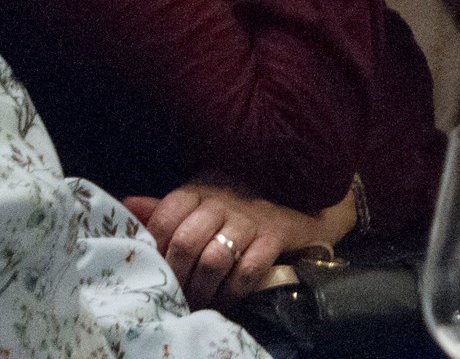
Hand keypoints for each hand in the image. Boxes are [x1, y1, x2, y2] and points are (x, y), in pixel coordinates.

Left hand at [122, 181, 349, 309]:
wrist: (298, 201)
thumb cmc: (237, 205)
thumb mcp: (200, 200)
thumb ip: (164, 208)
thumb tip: (126, 204)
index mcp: (198, 191)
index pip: (164, 217)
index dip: (154, 249)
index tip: (153, 272)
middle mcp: (223, 201)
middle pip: (186, 242)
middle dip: (177, 277)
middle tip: (174, 297)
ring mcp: (251, 218)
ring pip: (215, 259)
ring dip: (202, 290)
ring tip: (197, 304)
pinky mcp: (276, 235)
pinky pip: (248, 269)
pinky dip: (233, 292)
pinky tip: (226, 301)